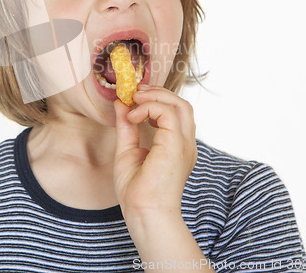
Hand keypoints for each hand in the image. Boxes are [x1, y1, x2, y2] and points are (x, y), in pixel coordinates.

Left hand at [113, 85, 197, 219]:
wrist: (143, 213)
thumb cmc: (137, 191)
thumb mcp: (127, 150)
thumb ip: (127, 126)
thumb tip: (121, 103)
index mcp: (176, 147)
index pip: (175, 113)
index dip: (156, 100)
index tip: (134, 97)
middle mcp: (184, 144)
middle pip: (182, 104)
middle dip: (158, 93)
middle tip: (136, 92)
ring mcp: (183, 144)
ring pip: (180, 104)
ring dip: (156, 96)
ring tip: (135, 99)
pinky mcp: (176, 144)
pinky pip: (167, 112)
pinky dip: (149, 108)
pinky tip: (133, 117)